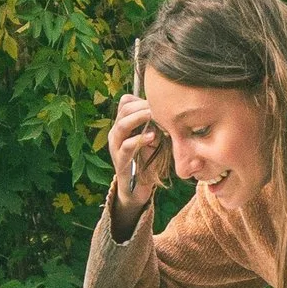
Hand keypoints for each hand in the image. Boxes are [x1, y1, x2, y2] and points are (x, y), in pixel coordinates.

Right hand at [105, 94, 168, 239]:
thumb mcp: (153, 139)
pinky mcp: (120, 161)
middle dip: (142, 106)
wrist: (137, 188)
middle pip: (124, 109)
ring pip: (122, 125)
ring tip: (153, 115)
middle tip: (159, 107)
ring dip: (139, 118)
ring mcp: (115, 147)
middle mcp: (116, 133)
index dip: (142, 99)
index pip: (126, 102)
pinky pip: (126, 146)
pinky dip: (139, 140)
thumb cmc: (147, 161)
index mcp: (122, 125)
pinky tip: (152, 137)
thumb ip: (156, 125)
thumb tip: (171, 111)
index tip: (159, 103)